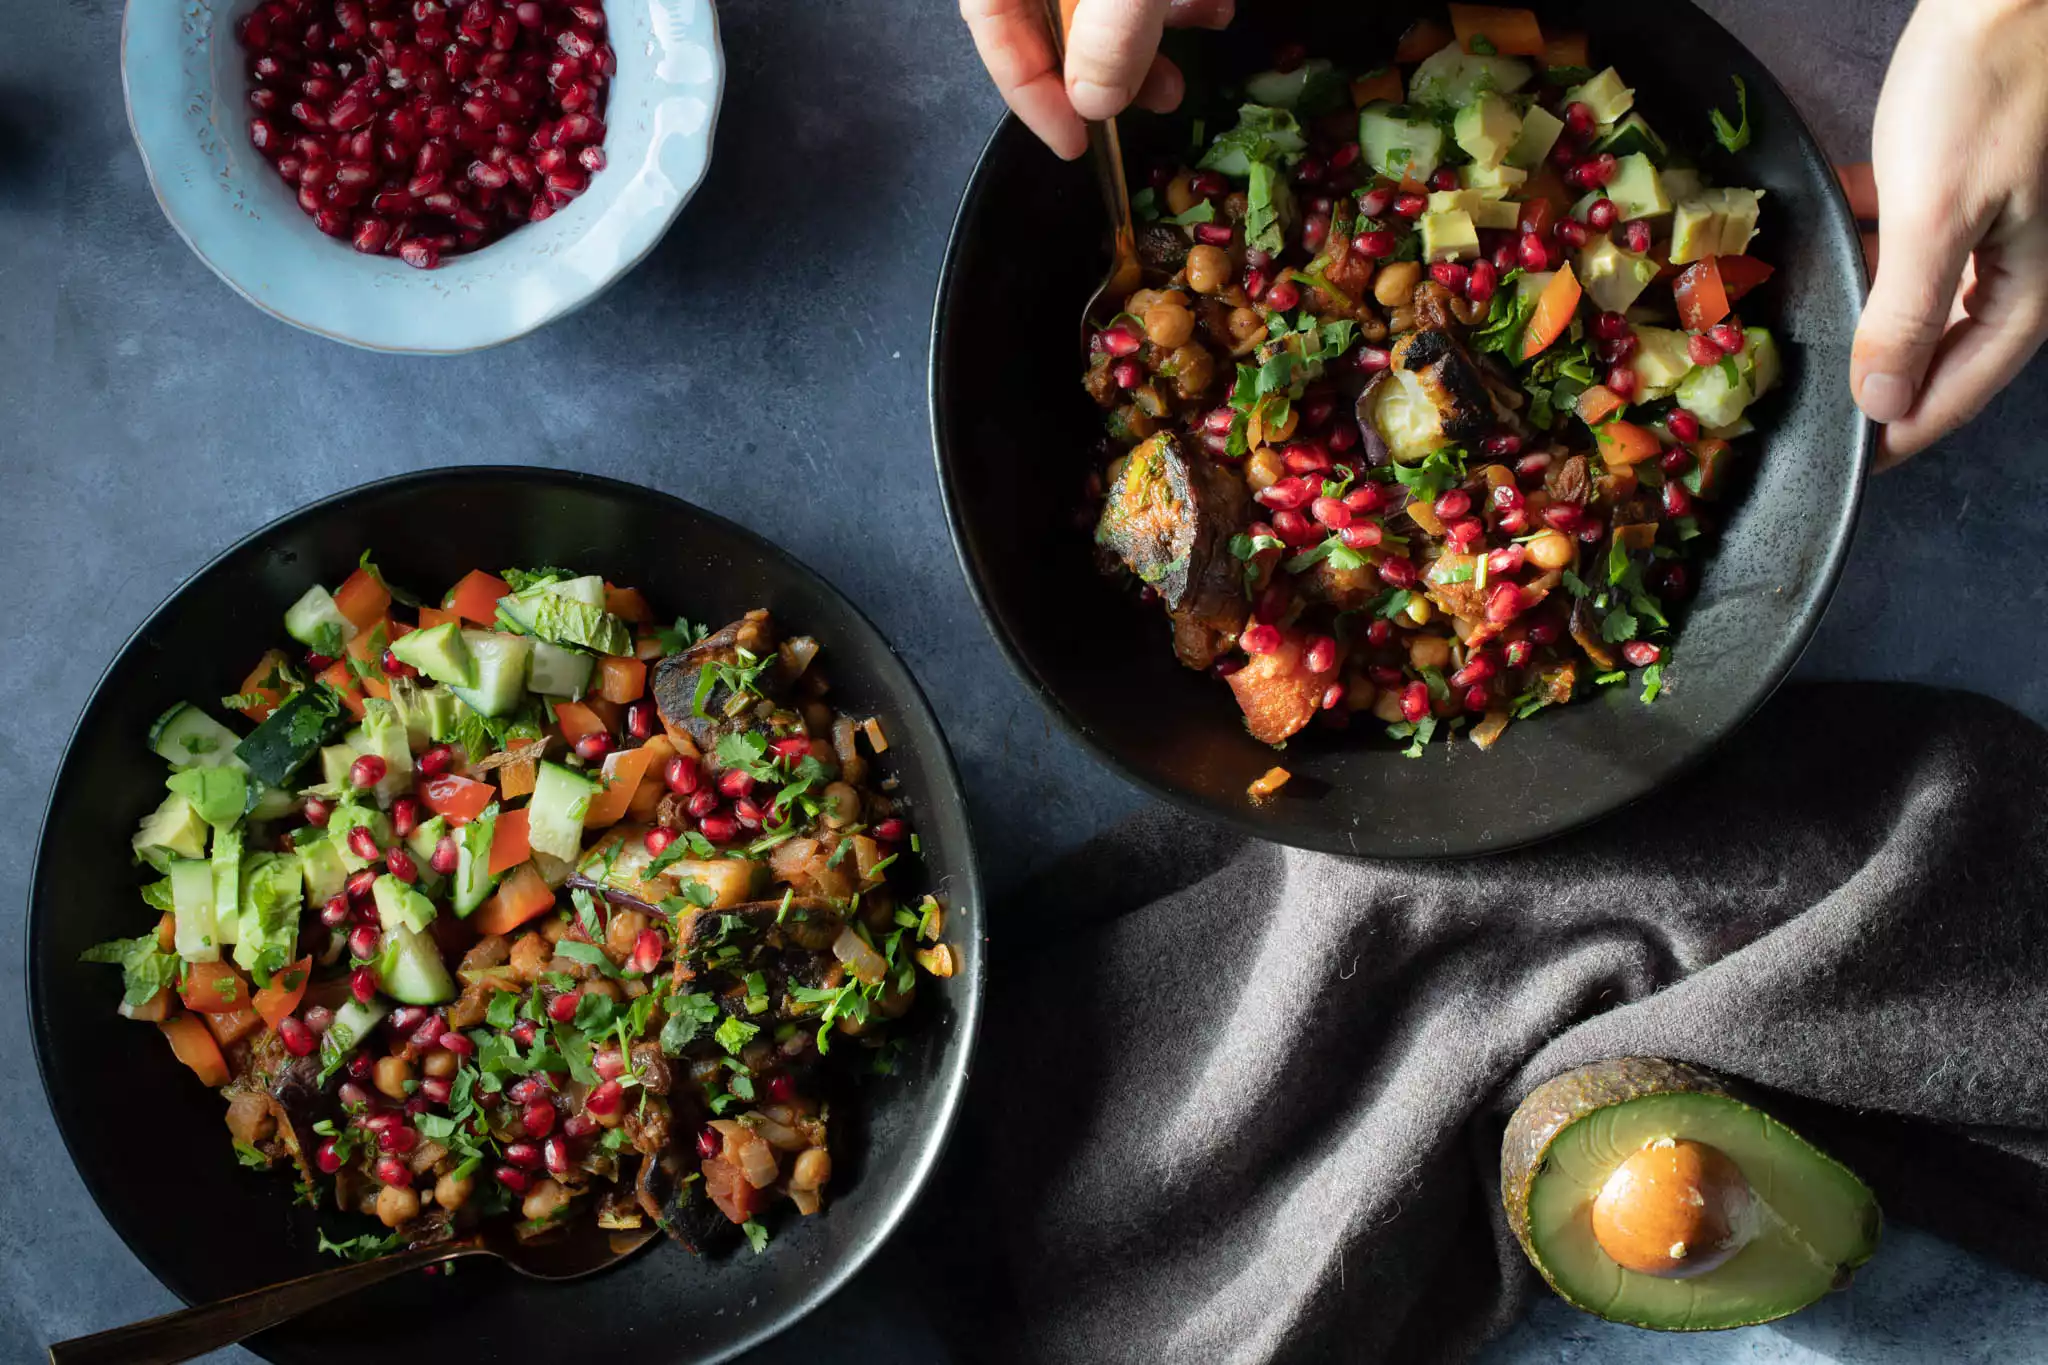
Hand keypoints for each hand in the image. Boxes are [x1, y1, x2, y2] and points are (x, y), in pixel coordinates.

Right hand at [960, 0, 1234, 159]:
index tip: (1072, 143)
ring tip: (1178, 83)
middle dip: (1099, 75)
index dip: (1026, 91)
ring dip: (1144, 45)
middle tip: (1138, 112)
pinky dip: (1172, 1)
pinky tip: (1212, 13)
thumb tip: (1096, 102)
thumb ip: (1112, 32)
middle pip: (1046, 19)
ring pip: (1101, 0)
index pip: (991, 22)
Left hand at [1849, 0, 2047, 468]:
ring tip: (1807, 328)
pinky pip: (1914, 233)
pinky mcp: (1970, 177)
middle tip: (1812, 405)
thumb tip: (1883, 402)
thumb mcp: (1935, 214)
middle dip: (1879, 376)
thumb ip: (1905, 314)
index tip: (1843, 463)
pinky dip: (1872, 240)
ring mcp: (1997, 222)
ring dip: (1867, 310)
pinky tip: (1828, 230)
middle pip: (1940, 349)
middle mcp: (2017, 266)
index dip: (1898, 432)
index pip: (1957, 391)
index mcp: (2024, 291)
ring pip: (1921, 293)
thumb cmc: (1985, 89)